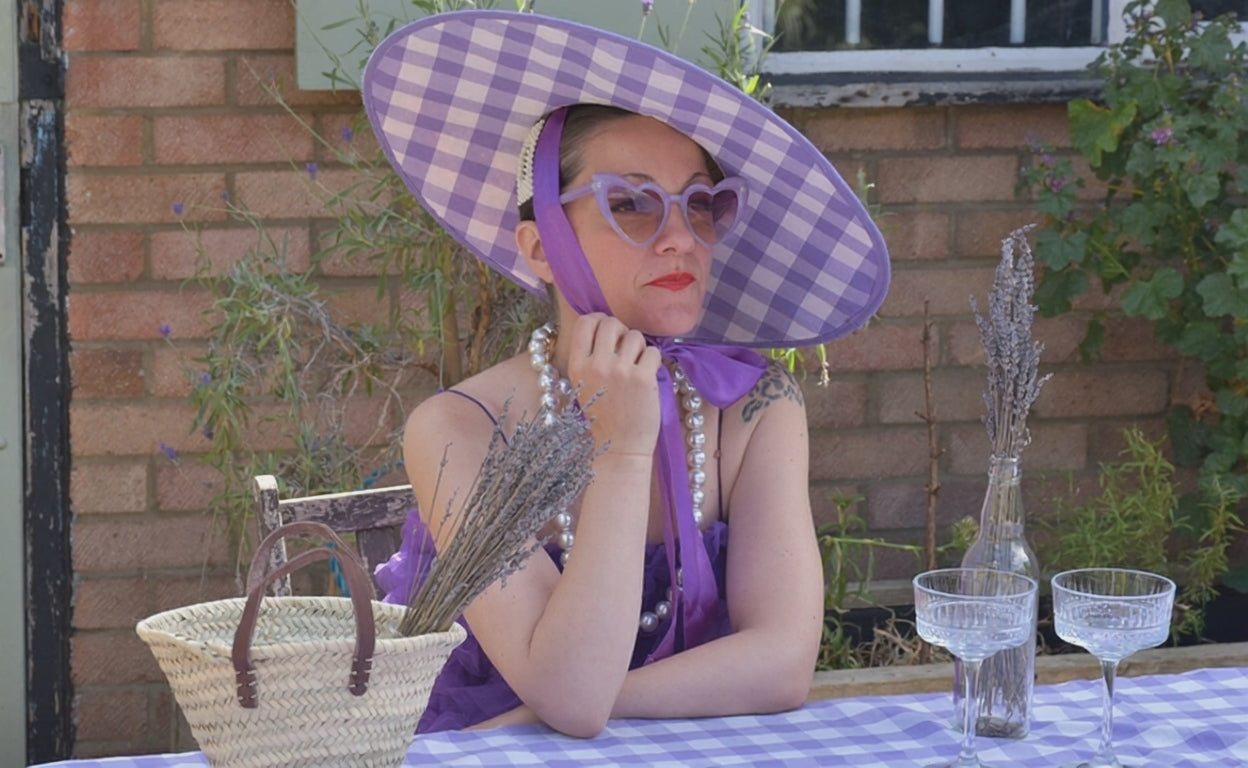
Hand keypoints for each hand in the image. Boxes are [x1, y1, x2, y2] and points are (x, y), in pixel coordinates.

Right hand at [563, 313, 661, 456]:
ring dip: (638, 347)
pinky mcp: (644, 379)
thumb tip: (605, 326)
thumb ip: (589, 357)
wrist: (619, 448)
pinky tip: (647, 375)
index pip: (586, 322)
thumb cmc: (602, 417)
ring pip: (635, 336)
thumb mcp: (583, 385)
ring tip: (636, 366)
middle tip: (625, 349)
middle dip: (621, 331)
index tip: (608, 332)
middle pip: (611, 323)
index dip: (599, 321)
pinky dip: (653, 361)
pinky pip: (653, 351)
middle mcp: (597, 365)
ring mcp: (621, 371)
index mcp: (577, 366)